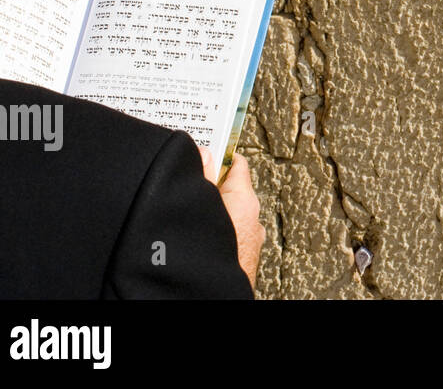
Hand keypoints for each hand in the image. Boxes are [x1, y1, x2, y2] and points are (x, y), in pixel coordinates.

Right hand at [200, 148, 264, 286]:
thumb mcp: (199, 206)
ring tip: (190, 211)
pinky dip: (218, 229)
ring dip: (214, 210)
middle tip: (188, 181)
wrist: (212, 293)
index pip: (237, 164)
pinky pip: (231, 232)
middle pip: (232, 188)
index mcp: (245, 200)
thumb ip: (202, 177)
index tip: (205, 149)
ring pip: (231, 213)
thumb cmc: (208, 254)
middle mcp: (253, 218)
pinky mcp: (246, 256)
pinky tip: (200, 234)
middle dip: (212, 184)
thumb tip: (205, 152)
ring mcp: (252, 238)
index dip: (220, 154)